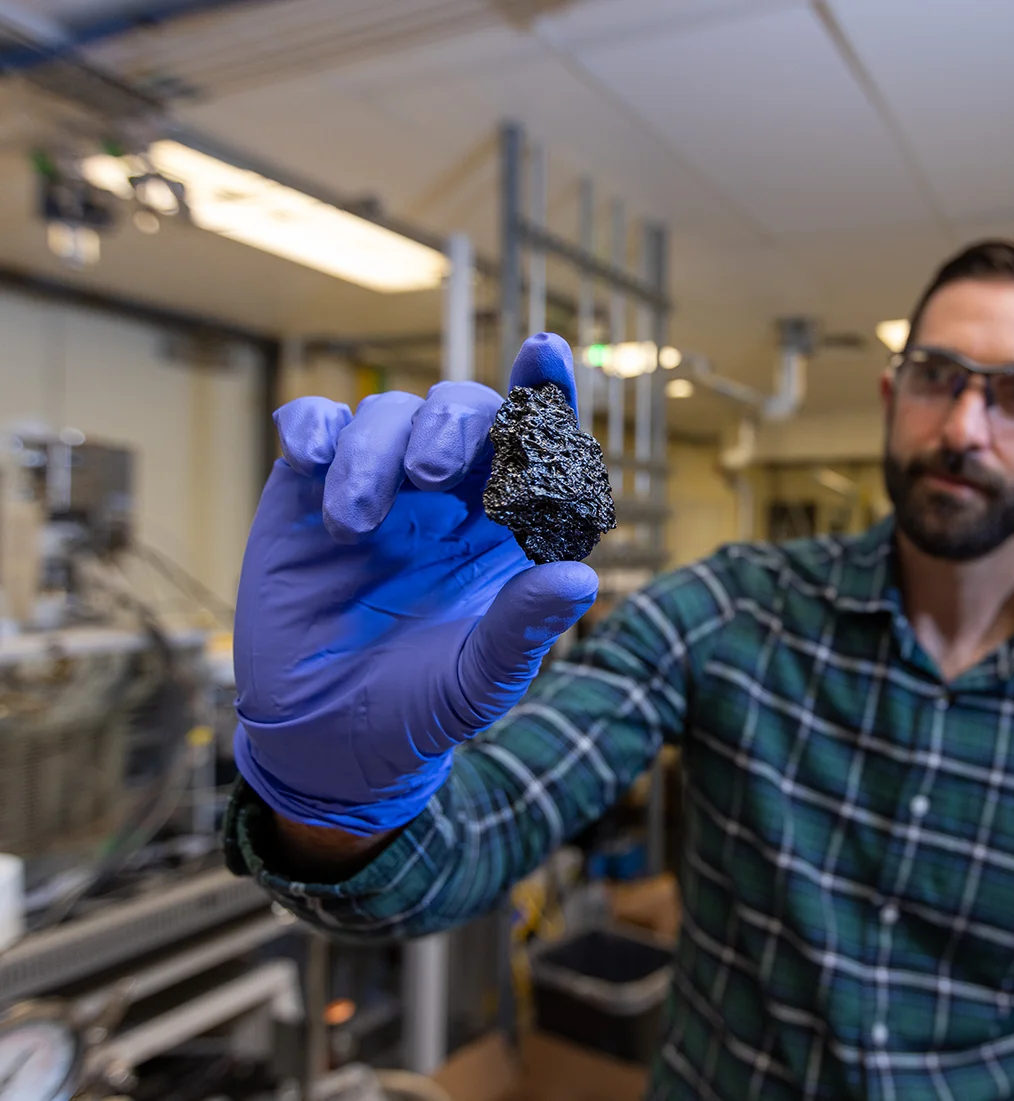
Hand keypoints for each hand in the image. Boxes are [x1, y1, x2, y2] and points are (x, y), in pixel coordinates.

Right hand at [233, 335, 598, 835]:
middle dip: (452, 424)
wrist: (325, 742)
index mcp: (508, 526)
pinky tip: (308, 456)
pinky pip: (315, 426)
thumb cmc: (420, 709)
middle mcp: (451, 496)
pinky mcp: (307, 492)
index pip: (539, 445)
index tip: (547, 354)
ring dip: (376, 453)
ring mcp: (380, 487)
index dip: (546, 392)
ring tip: (356, 528)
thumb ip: (522, 629)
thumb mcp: (478, 681)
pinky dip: (314, 426)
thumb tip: (577, 579)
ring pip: (389, 413)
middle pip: (465, 410)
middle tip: (429, 476)